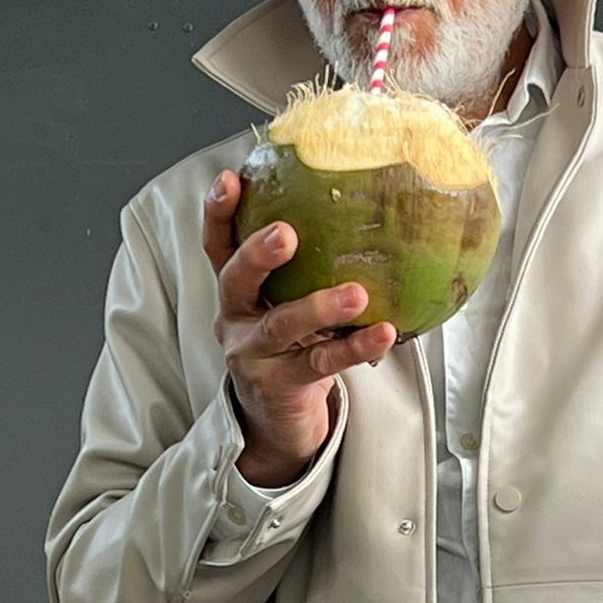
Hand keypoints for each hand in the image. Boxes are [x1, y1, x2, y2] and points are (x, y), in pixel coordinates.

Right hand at [204, 170, 396, 485]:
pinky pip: (321, 363)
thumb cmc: (292, 349)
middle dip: (257, 254)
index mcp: (237, 292)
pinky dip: (355, 348)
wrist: (278, 422)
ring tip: (355, 294)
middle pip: (235, 280)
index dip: (219, 213)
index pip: (219, 245)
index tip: (230, 180)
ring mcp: (254, 355)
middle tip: (285, 233)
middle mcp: (237, 319)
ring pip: (281, 326)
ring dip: (318, 306)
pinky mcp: (280, 385)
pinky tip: (382, 334)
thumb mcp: (289, 304)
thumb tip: (364, 210)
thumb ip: (308, 269)